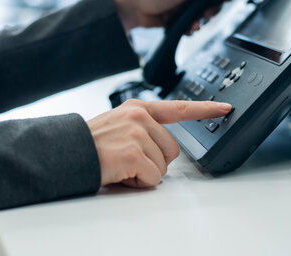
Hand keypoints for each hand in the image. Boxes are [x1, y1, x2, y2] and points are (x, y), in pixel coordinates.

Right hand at [87, 99, 231, 187]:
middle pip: (172, 150)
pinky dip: (138, 183)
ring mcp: (137, 133)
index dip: (205, 109)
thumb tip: (166, 148)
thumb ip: (144, 127)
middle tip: (129, 160)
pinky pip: (153, 178)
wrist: (66, 153)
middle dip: (155, 161)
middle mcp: (140, 116)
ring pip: (163, 166)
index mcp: (138, 108)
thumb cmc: (91, 144)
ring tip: (121, 165)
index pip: (178, 108)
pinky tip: (120, 173)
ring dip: (145, 173)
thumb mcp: (119, 124)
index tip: (225, 108)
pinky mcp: (134, 152)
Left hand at [111, 0, 238, 33]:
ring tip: (192, 25)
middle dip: (209, 13)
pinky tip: (186, 29)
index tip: (222, 3)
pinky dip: (190, 28)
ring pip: (201, 16)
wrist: (131, 9)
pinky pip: (191, 24)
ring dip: (199, 23)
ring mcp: (183, 3)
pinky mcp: (177, 16)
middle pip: (211, 3)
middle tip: (203, 16)